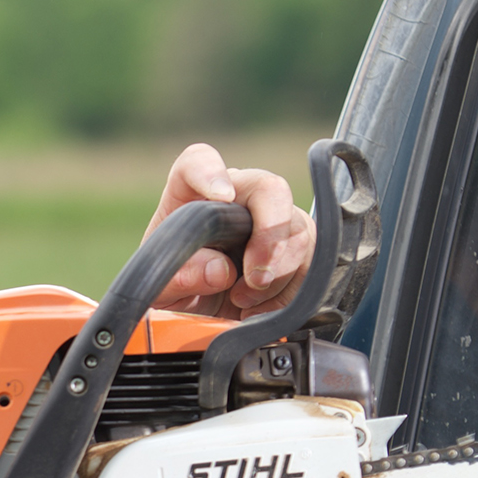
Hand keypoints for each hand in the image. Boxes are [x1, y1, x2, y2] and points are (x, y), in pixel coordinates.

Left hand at [146, 143, 315, 317]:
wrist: (200, 316)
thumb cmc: (177, 290)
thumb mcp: (163, 292)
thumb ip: (179, 279)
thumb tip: (219, 269)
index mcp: (190, 197)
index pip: (198, 162)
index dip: (211, 172)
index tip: (221, 196)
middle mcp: (236, 200)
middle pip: (271, 189)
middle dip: (270, 237)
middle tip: (254, 279)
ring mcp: (269, 221)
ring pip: (299, 230)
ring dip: (279, 274)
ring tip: (244, 300)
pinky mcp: (294, 248)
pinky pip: (313, 263)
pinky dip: (291, 292)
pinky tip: (262, 308)